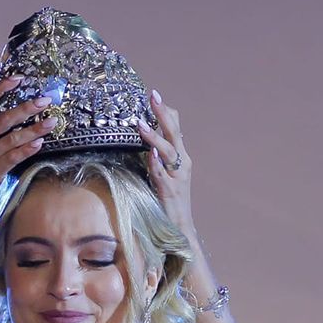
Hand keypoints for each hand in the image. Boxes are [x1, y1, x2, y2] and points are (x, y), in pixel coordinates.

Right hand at [0, 77, 58, 213]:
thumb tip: (15, 117)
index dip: (2, 86)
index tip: (19, 78)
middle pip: (5, 117)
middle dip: (27, 107)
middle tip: (45, 100)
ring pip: (13, 137)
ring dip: (35, 129)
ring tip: (51, 122)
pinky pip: (13, 157)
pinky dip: (27, 149)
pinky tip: (39, 143)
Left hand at [137, 89, 193, 232]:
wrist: (179, 226)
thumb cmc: (169, 200)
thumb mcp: (164, 173)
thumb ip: (158, 157)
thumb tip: (145, 141)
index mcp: (181, 158)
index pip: (176, 128)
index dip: (166, 112)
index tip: (154, 96)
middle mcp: (182, 164)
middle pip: (174, 133)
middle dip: (163, 114)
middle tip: (153, 96)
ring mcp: (177, 177)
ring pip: (168, 152)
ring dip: (154, 137)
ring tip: (140, 124)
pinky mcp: (170, 191)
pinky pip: (162, 175)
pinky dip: (156, 164)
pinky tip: (149, 154)